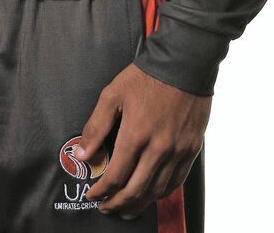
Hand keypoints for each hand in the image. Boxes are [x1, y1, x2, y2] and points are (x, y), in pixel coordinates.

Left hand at [76, 61, 210, 219]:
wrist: (183, 64)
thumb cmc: (146, 77)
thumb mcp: (113, 94)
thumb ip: (96, 126)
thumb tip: (82, 154)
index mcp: (135, 134)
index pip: (115, 176)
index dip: (101, 191)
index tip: (93, 195)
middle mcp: (158, 148)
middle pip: (135, 190)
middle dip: (117, 204)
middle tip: (106, 208)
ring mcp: (177, 151)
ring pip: (156, 191)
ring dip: (139, 204)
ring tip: (126, 208)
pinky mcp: (191, 149)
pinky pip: (176, 182)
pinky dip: (161, 193)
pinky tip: (151, 194)